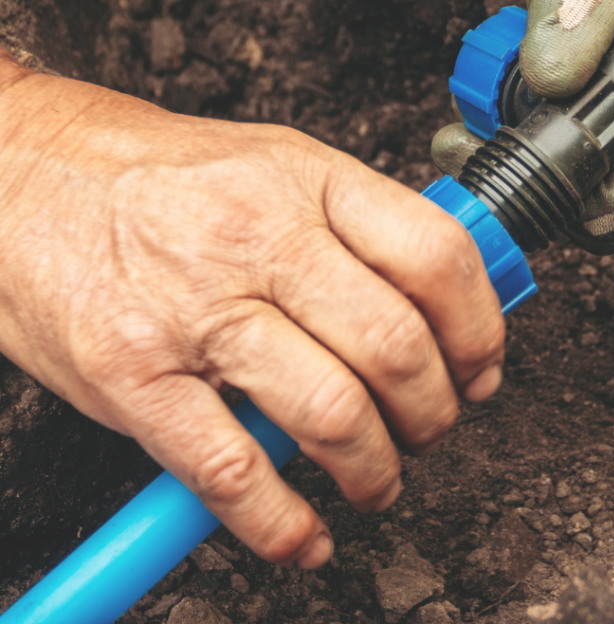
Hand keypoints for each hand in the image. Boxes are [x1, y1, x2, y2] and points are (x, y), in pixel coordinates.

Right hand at [0, 55, 503, 567]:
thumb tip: (438, 292)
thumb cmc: (160, 173)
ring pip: (332, 414)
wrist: (26, 171)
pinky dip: (283, 524)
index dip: (479, 325)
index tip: (483, 365)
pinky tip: (305, 535)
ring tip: (379, 479)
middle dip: (436, 411)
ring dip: (376, 470)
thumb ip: (355, 223)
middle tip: (434, 427)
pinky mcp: (134, 377)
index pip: (436, 255)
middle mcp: (260, 238)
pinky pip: (233, 472)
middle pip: (395, 344)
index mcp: (309, 180)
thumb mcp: (276, 162)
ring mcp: (196, 309)